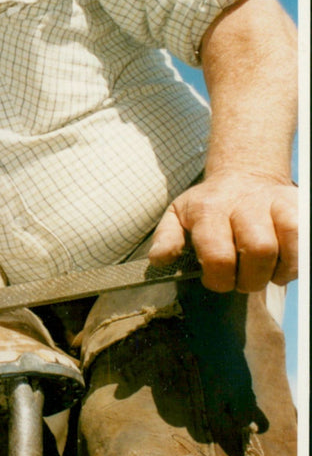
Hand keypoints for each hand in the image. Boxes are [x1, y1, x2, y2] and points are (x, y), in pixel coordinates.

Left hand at [148, 172, 297, 292]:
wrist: (243, 176)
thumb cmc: (208, 206)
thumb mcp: (178, 216)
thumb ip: (166, 238)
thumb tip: (158, 259)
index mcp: (209, 209)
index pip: (218, 256)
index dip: (219, 279)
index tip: (217, 279)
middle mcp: (244, 202)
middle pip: (259, 250)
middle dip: (250, 279)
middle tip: (242, 279)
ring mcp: (276, 201)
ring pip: (291, 243)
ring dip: (279, 270)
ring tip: (266, 271)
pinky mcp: (298, 204)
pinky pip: (306, 237)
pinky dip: (297, 260)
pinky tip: (284, 262)